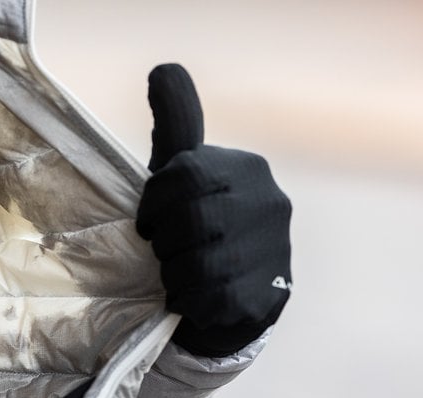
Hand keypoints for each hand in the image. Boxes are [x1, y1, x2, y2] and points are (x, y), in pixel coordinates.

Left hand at [137, 64, 292, 356]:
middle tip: (166, 251)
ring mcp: (274, 250)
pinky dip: (189, 301)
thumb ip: (178, 127)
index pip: (184, 173)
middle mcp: (270, 203)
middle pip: (190, 221)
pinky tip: (196, 297)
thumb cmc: (199, 230)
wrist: (233, 302)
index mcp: (248, 169)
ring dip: (175, 273)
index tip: (149, 222)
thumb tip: (163, 70)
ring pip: (197, 263)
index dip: (154, 203)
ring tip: (181, 273)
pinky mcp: (267, 295)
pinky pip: (207, 298)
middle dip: (166, 242)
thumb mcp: (185, 175)